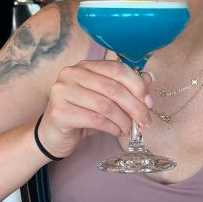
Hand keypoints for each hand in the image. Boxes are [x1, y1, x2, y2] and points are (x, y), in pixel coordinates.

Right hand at [35, 60, 153, 158]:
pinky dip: (112, 128)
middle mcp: (71, 74)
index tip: (149, 102)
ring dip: (124, 120)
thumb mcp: (106, 99)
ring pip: (105, 106)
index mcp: (85, 66)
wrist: (54, 135)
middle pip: (113, 88)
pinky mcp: (60, 112)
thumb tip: (149, 79)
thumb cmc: (82, 115)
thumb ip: (126, 88)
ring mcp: (62, 92)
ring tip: (130, 129)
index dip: (137, 85)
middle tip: (146, 121)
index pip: (117, 69)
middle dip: (135, 107)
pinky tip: (118, 132)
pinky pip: (95, 120)